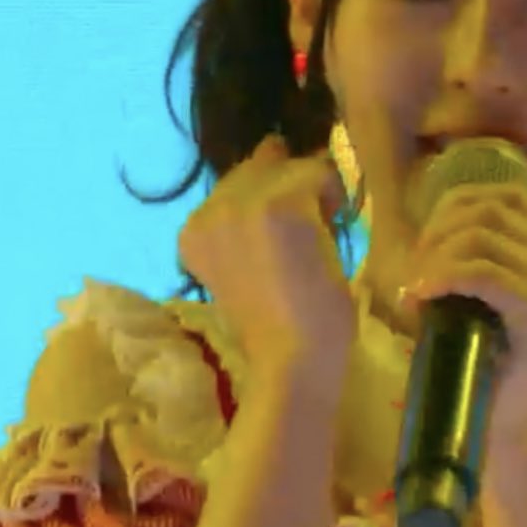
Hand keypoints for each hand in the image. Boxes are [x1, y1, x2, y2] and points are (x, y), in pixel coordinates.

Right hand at [179, 134, 355, 375]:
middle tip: (309, 236)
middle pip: (260, 164)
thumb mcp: (245, 270)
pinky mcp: (279, 202)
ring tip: (320, 237)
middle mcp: (208, 210)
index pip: (236, 183)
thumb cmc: (277, 332)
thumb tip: (278, 166)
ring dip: (315, 194)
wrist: (290, 362)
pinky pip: (319, 172)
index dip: (269, 200)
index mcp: (192, 232)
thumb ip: (249, 226)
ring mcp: (240, 203)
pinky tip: (333, 233)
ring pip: (291, 164)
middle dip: (291, 188)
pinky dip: (334, 197)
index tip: (285, 239)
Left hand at [400, 183, 526, 449]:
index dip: (456, 203)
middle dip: (440, 229)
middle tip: (415, 266)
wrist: (498, 431)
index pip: (509, 196)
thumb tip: (425, 229)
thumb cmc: (477, 367)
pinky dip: (449, 277)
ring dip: (439, 254)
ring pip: (486, 239)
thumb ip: (464, 260)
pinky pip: (491, 277)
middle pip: (493, 210)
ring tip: (418, 282)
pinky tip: (426, 294)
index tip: (425, 237)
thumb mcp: (470, 300)